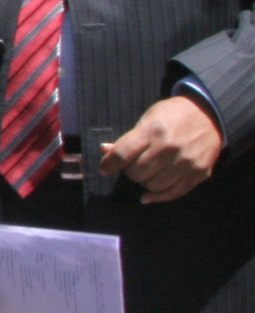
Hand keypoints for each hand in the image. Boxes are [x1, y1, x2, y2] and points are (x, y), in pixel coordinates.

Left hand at [100, 94, 224, 202]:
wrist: (208, 115)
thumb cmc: (172, 115)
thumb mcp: (148, 120)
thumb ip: (128, 139)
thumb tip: (106, 151)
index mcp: (153, 131)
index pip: (124, 154)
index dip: (109, 164)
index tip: (103, 169)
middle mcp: (170, 147)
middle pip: (137, 173)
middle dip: (130, 171)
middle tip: (133, 166)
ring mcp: (186, 162)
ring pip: (153, 185)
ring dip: (144, 182)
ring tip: (147, 173)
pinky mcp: (199, 173)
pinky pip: (174, 193)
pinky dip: (157, 197)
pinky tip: (147, 197)